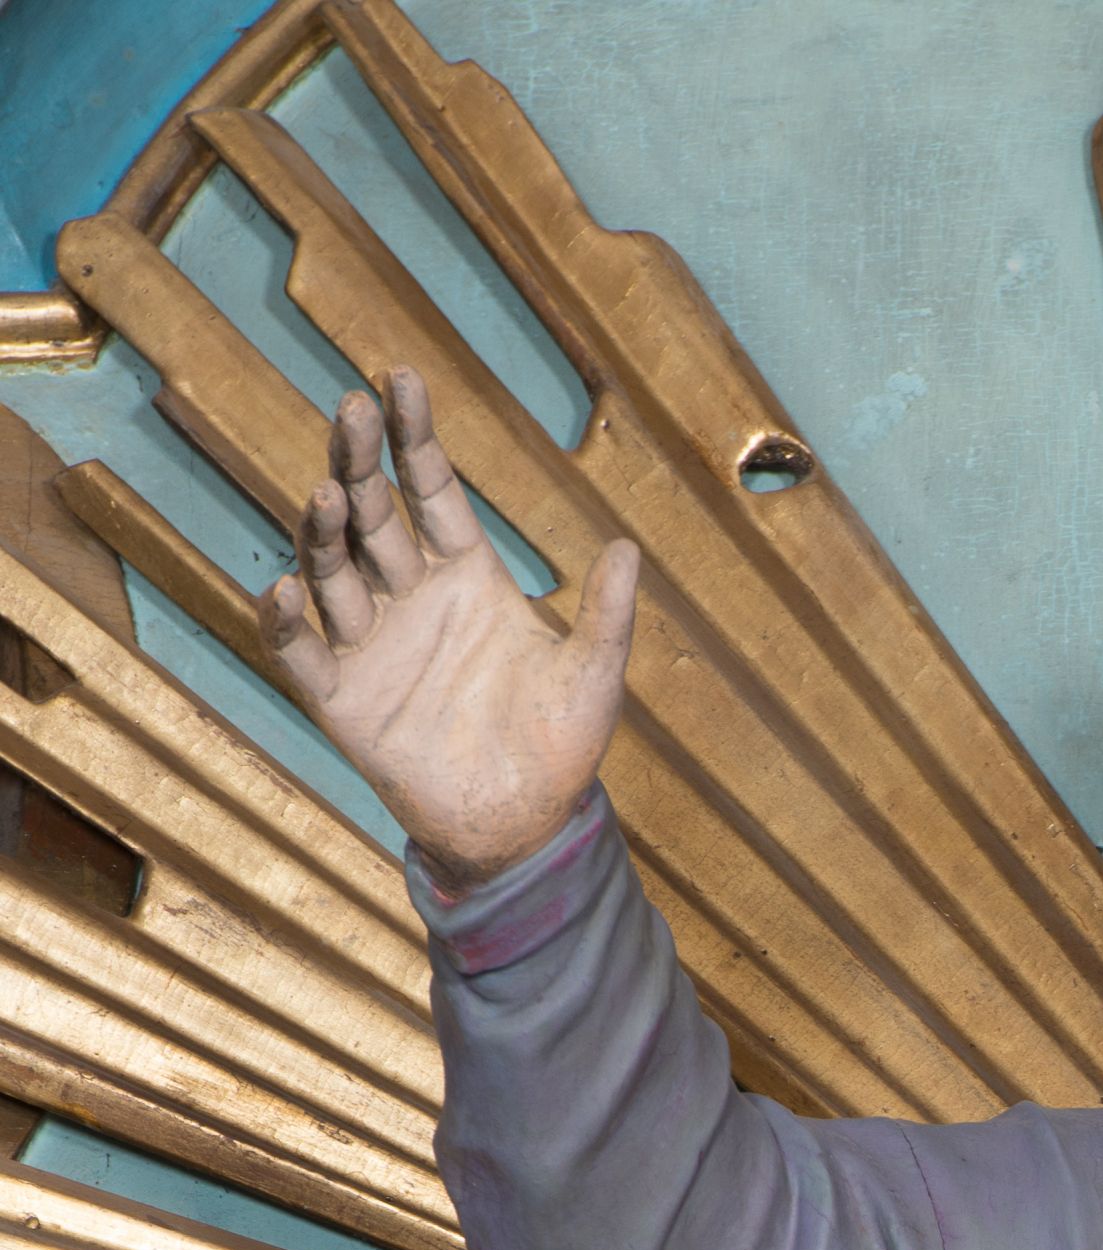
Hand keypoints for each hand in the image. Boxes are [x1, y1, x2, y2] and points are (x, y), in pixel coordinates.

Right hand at [258, 368, 638, 890]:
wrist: (528, 825)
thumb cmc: (561, 747)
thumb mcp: (594, 678)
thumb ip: (608, 616)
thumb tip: (628, 548)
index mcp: (467, 576)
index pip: (429, 488)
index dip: (413, 436)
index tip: (399, 379)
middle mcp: (410, 597)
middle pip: (372, 514)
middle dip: (358, 462)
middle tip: (349, 411)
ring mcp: (371, 644)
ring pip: (332, 571)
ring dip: (323, 532)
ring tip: (326, 494)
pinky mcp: (341, 699)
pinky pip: (301, 652)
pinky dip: (284, 623)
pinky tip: (282, 591)